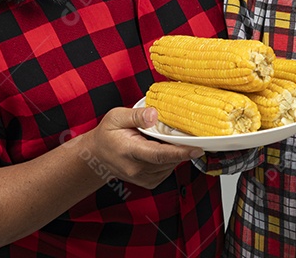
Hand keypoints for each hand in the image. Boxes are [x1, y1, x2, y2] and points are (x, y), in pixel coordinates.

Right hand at [81, 106, 201, 188]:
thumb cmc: (108, 134)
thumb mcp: (116, 117)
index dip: (180, 152)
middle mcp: (137, 169)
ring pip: (170, 165)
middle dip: (181, 147)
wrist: (98, 156)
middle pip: (168, 160)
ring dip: (175, 152)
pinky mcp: (149, 182)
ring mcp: (143, 178)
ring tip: (165, 138)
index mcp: (130, 151)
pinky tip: (162, 148)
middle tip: (188, 133)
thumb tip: (154, 114)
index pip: (159, 154)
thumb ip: (136, 115)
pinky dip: (170, 159)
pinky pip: (167, 170)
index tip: (197, 149)